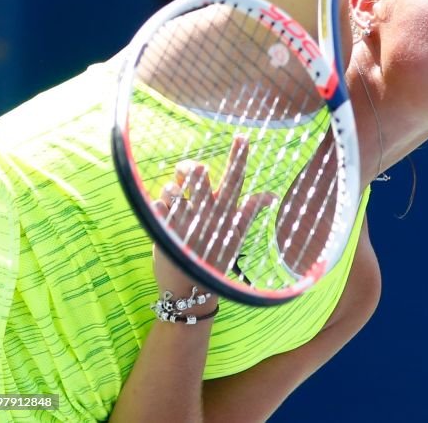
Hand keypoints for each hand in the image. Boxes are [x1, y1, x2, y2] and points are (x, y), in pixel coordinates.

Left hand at [151, 136, 276, 292]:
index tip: (241, 136)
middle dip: (192, 170)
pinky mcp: (164, 232)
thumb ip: (248, 212)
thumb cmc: (214, 259)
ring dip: (173, 187)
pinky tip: (160, 209)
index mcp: (225, 213)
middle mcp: (206, 214)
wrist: (190, 292)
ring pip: (175, 189)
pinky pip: (157, 206)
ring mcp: (185, 222)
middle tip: (190, 173)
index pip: (235, 179)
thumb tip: (270, 195)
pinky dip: (158, 204)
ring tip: (174, 194)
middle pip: (200, 176)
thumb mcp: (235, 237)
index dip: (239, 157)